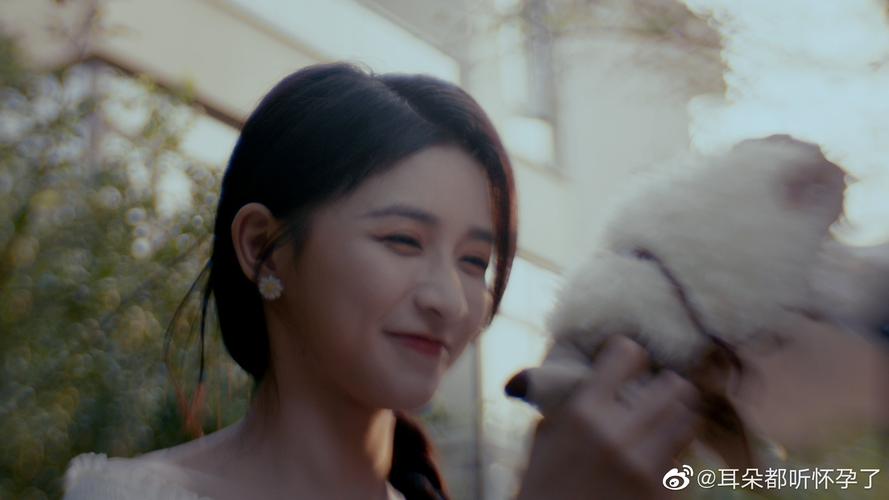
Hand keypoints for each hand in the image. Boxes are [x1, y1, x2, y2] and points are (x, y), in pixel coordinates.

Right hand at [515, 336, 702, 499]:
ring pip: (688, 422)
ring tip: (662, 427)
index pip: (626, 354)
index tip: (628, 362)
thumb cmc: (542, 489)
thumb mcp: (544, 439)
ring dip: (676, 421)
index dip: (629, 355)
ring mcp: (647, 466)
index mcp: (585, 412)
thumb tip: (583, 378)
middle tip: (655, 396)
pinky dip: (673, 460)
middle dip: (666, 389)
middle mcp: (621, 434)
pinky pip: (683, 463)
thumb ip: (566, 405)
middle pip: (675, 387)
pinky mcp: (664, 495)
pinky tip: (654, 465)